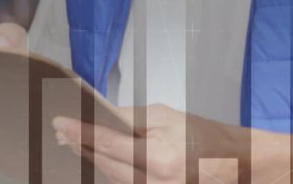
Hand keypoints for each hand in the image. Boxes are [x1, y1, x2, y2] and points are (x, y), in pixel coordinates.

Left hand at [53, 104, 238, 183]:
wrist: (233, 163)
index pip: (109, 143)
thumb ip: (130, 117)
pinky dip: (108, 168)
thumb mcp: (166, 116)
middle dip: (80, 146)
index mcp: (160, 158)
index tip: (59, 122)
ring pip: (111, 176)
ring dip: (89, 159)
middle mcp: (156, 183)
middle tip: (59, 131)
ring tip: (70, 142)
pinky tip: (94, 156)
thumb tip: (99, 117)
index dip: (81, 132)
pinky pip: (125, 183)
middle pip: (105, 164)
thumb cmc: (201, 135)